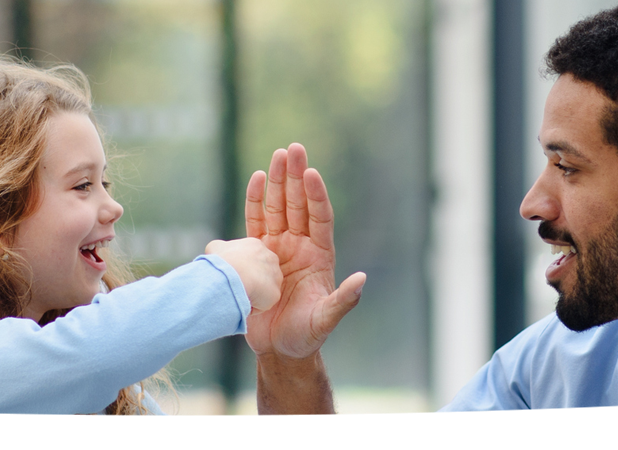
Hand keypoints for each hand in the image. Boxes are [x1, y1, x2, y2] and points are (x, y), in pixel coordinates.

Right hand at [204, 237, 281, 310]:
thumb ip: (220, 249)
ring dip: (253, 293)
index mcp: (255, 246)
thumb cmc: (222, 261)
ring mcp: (275, 276)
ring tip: (239, 294)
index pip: (252, 258)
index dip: (242, 267)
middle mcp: (270, 258)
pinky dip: (253, 306)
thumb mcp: (215, 248)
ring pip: (264, 288)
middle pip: (261, 272)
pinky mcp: (275, 293)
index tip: (233, 274)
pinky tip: (243, 302)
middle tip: (237, 285)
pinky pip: (263, 303)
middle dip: (251, 279)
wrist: (231, 275)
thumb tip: (219, 254)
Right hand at [243, 143, 366, 358]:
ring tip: (277, 156)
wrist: (278, 348)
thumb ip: (344, 301)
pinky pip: (255, 222)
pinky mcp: (256, 255)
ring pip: (277, 208)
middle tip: (294, 149)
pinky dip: (256, 201)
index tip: (312, 173)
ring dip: (278, 182)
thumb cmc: (307, 335)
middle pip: (298, 205)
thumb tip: (362, 279)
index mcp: (319, 255)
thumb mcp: (326, 320)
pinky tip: (258, 179)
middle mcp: (300, 246)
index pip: (320, 218)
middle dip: (296, 177)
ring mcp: (278, 247)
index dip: (317, 196)